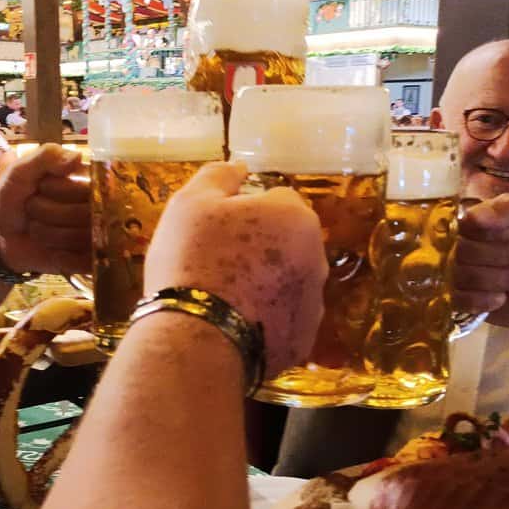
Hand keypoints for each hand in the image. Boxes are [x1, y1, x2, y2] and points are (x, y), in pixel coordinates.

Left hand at [0, 143, 90, 275]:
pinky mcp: (90, 258)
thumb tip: (78, 156)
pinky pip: (86, 260)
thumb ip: (45, 157)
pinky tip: (53, 253)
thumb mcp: (20, 171)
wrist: (1, 236)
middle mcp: (98, 205)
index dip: (61, 190)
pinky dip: (64, 257)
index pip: (89, 184)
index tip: (41, 187)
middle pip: (86, 212)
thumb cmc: (13, 198)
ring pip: (83, 237)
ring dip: (51, 235)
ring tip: (38, 229)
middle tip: (33, 209)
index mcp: (86, 178)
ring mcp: (97, 233)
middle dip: (50, 212)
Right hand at [145, 161, 327, 377]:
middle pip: (286, 243)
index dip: (244, 211)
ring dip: (265, 285)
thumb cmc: (193, 260)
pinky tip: (233, 326)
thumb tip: (240, 166)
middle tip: (218, 263)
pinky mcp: (302, 342)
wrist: (196, 339)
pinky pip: (283, 321)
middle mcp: (317, 259)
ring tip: (224, 300)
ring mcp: (313, 305)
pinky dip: (265, 321)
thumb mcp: (191, 203)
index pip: (276, 200)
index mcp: (295, 218)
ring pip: (287, 283)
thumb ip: (219, 176)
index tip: (217, 229)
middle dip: (261, 249)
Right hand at [454, 193, 508, 336]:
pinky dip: (483, 300)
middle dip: (499, 256)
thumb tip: (474, 216)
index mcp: (481, 224)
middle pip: (461, 250)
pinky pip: (457, 299)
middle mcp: (467, 247)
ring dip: (497, 279)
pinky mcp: (463, 301)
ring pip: (460, 275)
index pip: (464, 222)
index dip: (489, 232)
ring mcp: (462, 274)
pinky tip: (502, 299)